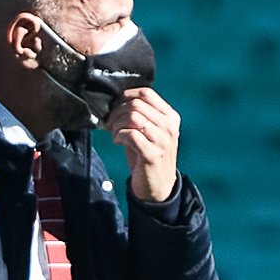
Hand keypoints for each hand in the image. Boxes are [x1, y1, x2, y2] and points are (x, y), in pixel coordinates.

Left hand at [106, 87, 180, 202]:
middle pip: (136, 104)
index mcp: (170, 117)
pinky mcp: (152, 154)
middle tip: (109, 124)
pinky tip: (118, 142)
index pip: (146, 93)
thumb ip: (139, 114)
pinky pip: (130, 134)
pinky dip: (119, 136)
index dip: (125, 96)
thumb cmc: (147, 154)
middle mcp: (169, 126)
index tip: (114, 107)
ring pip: (133, 117)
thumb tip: (116, 99)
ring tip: (114, 134)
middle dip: (116, 112)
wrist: (158, 186)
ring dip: (117, 125)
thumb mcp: (149, 130)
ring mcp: (162, 140)